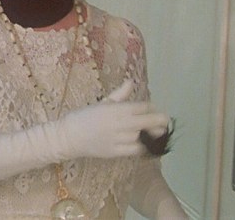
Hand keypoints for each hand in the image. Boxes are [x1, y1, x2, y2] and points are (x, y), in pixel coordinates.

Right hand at [55, 80, 169, 159]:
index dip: (151, 108)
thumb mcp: (103, 102)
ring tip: (156, 133)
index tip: (154, 109)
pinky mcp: (115, 152)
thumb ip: (120, 94)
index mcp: (116, 108)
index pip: (142, 107)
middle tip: (165, 121)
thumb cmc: (85, 116)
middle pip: (147, 122)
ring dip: (151, 134)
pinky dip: (142, 147)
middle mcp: (119, 123)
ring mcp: (118, 139)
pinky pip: (135, 150)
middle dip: (159, 121)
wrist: (69, 136)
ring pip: (143, 137)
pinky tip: (145, 144)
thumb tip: (131, 82)